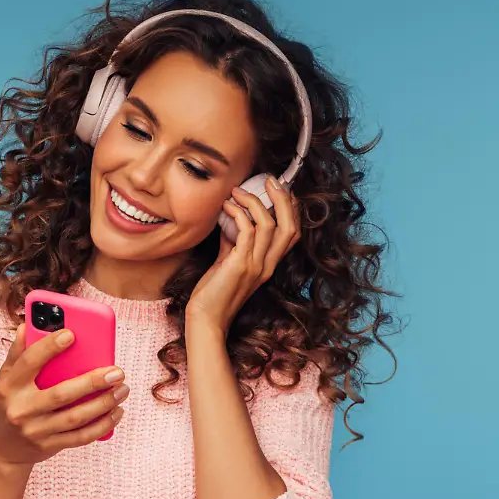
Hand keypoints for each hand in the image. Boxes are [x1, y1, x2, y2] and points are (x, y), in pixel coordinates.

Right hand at [0, 324, 128, 467]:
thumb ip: (18, 353)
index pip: (29, 363)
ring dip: (103, 404)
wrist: (2, 450)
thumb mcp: (5, 379)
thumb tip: (27, 325)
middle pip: (61, 394)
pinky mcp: (50, 446)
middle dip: (92, 382)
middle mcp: (21, 409)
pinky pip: (81, 437)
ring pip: (75, 417)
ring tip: (122, 390)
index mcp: (10, 386)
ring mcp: (36, 430)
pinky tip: (116, 412)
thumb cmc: (8, 405)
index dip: (49, 348)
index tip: (71, 335)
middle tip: (117, 372)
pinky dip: (102, 425)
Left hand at [187, 175, 301, 334]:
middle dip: (283, 199)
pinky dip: (238, 213)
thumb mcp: (228, 262)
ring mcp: (256, 265)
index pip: (292, 233)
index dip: (291, 209)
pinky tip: (226, 206)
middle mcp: (268, 265)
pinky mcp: (241, 265)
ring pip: (270, 224)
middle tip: (269, 179)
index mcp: (268, 264)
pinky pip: (247, 231)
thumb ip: (234, 241)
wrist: (205, 319)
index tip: (278, 188)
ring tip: (237, 191)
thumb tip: (231, 218)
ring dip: (254, 202)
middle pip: (290, 226)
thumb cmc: (213, 293)